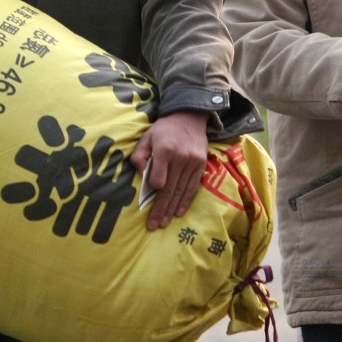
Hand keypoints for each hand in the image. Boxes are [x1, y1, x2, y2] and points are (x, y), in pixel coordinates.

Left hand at [129, 110, 209, 230]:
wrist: (189, 117)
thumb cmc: (163, 130)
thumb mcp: (146, 137)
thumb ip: (140, 156)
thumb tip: (141, 174)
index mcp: (164, 150)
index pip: (158, 178)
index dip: (153, 188)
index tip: (149, 196)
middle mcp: (180, 157)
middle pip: (169, 189)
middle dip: (160, 209)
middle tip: (153, 225)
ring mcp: (192, 162)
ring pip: (181, 190)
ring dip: (172, 209)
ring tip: (164, 223)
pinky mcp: (200, 165)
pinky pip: (193, 187)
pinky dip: (185, 201)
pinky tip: (178, 212)